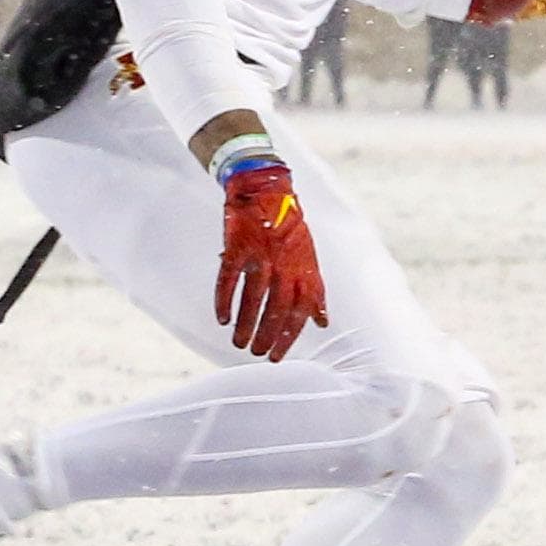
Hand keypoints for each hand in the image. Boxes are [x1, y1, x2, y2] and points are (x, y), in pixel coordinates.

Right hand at [215, 163, 326, 361]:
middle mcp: (284, 265)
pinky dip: (224, 299)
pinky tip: (222, 318)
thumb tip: (323, 322)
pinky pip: (229, 278)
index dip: (288, 336)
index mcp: (303, 269)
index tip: (277, 356)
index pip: (299, 311)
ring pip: (253, 297)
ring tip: (239, 343)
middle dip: (266, 334)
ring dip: (246, 323)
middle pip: (277, 308)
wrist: (266, 189)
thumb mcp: (309, 257)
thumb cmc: (289, 228)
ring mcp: (261, 255)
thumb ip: (315, 290)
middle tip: (256, 353)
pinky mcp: (238, 246)